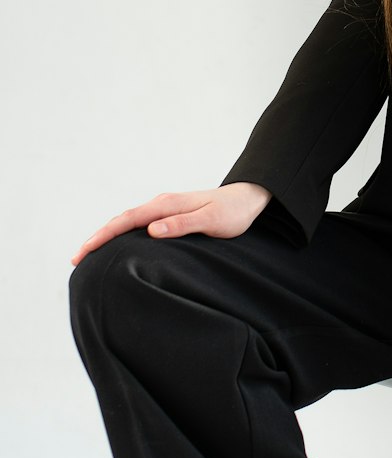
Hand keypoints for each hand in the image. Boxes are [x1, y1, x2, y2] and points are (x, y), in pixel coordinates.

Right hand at [70, 182, 272, 265]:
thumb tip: (151, 230)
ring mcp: (166, 208)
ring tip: (89, 254)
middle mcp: (163, 203)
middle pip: (122, 219)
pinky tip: (119, 246)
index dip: (104, 236)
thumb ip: (182, 225)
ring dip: (108, 235)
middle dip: (98, 237)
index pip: (127, 220)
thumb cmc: (233, 212)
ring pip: (129, 221)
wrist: (249, 198)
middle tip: (76, 259)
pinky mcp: (171, 214)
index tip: (84, 251)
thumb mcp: (211, 221)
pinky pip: (139, 223)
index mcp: (168, 204)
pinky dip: (123, 233)